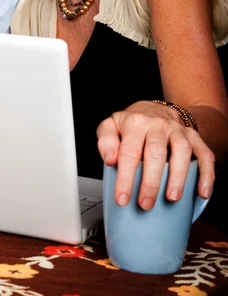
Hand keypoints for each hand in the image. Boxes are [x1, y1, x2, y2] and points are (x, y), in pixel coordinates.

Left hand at [96, 101, 214, 209]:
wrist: (155, 109)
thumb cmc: (132, 124)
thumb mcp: (111, 126)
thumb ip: (105, 141)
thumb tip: (110, 159)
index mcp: (135, 123)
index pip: (129, 152)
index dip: (125, 177)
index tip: (122, 198)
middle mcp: (157, 124)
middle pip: (156, 153)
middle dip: (151, 182)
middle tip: (145, 204)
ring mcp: (178, 130)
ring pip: (181, 151)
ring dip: (178, 176)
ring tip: (172, 198)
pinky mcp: (194, 137)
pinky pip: (205, 154)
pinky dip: (206, 174)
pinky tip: (202, 191)